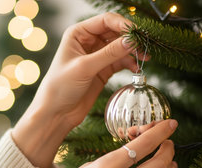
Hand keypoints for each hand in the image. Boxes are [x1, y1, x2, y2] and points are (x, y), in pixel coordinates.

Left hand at [13, 13, 146, 167]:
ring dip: (133, 51)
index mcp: (77, 34)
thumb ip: (109, 53)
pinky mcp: (103, 70)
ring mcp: (96, 56)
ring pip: (120, 47)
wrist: (56, 113)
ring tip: (144, 58)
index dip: (123, 25)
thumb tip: (131, 41)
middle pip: (115, 32)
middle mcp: (88, 41)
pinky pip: (121, 61)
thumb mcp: (85, 67)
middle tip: (144, 46)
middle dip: (130, 39)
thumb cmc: (60, 87)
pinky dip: (130, 63)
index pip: (105, 21)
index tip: (137, 34)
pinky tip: (136, 69)